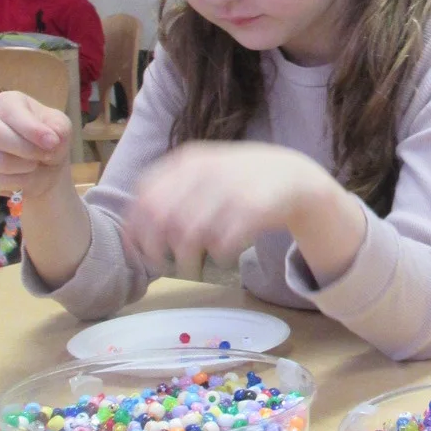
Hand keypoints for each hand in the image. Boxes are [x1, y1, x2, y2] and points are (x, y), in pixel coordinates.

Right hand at [0, 90, 72, 193]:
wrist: (44, 166)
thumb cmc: (49, 138)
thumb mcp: (61, 128)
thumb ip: (58, 129)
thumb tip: (50, 140)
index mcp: (6, 102)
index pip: (13, 114)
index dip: (33, 130)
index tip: (52, 143)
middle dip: (27, 150)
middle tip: (45, 155)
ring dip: (26, 168)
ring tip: (36, 163)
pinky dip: (20, 182)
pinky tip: (25, 174)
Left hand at [125, 141, 356, 275]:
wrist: (295, 176)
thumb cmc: (242, 180)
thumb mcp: (206, 171)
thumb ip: (174, 191)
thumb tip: (135, 230)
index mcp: (189, 161)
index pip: (145, 196)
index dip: (136, 228)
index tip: (139, 251)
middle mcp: (205, 172)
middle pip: (163, 220)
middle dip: (157, 250)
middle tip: (164, 266)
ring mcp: (229, 189)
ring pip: (189, 236)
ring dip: (187, 261)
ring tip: (192, 269)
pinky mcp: (252, 209)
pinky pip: (223, 243)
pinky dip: (218, 257)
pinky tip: (222, 258)